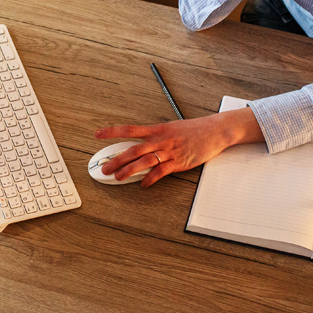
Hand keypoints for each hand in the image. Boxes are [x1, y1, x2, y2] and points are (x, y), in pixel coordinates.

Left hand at [94, 108, 264, 186]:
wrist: (215, 131)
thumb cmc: (194, 129)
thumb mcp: (172, 127)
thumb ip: (157, 135)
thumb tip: (143, 142)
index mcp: (157, 129)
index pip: (130, 129)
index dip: (112, 132)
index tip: (98, 134)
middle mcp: (160, 140)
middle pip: (133, 149)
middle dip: (117, 159)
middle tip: (104, 168)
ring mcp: (170, 151)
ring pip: (144, 161)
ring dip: (129, 170)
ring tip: (118, 177)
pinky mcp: (179, 162)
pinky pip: (161, 172)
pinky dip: (150, 179)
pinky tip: (143, 184)